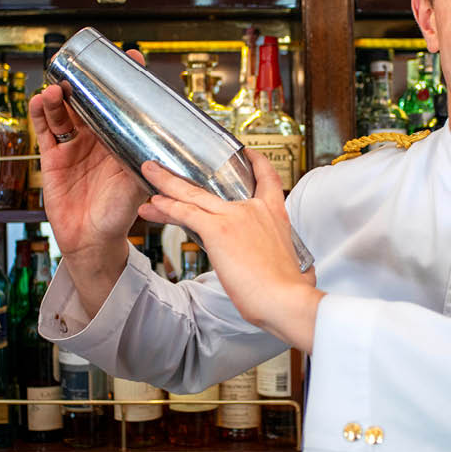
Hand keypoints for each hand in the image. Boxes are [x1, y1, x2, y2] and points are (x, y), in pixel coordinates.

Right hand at [28, 49, 150, 312]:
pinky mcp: (53, 157)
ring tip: (58, 90)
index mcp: (120, 141)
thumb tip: (164, 148)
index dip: (125, 82)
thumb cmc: (119, 215)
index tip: (132, 58)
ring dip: (60, 97)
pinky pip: (45, 130)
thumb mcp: (138, 186)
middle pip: (90, 101)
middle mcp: (97, 139)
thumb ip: (146, 165)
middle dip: (87, 82)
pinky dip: (41, 114)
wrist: (93, 240)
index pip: (124, 105)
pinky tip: (40, 101)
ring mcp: (74, 146)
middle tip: (85, 67)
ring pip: (65, 112)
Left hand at [136, 149, 322, 351]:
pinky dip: (168, 207)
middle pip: (218, 184)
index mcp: (276, 215)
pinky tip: (154, 204)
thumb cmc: (292, 290)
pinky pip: (186, 212)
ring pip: (194, 194)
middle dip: (197, 172)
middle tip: (179, 162)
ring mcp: (236, 216)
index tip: (246, 153)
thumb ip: (290, 261)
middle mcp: (256, 208)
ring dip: (168, 183)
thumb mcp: (299, 266)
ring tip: (150, 172)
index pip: (267, 178)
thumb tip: (300, 272)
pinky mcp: (219, 229)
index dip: (255, 162)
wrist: (287, 299)